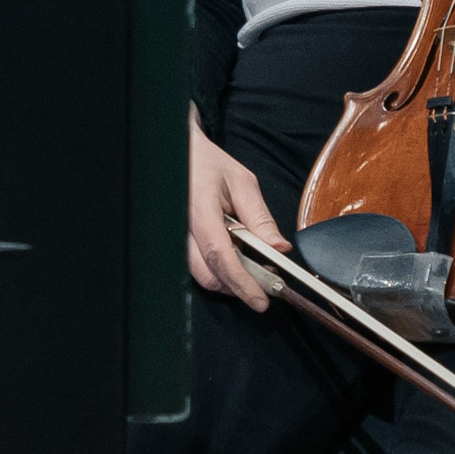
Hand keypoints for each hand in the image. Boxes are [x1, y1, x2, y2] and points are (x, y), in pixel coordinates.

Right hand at [188, 112, 286, 310]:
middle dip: (239, 286)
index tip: (261, 300)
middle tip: (266, 283)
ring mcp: (174, 237)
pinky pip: (197, 267)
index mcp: (199, 209)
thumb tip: (279, 249)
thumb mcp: (242, 183)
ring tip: (252, 265)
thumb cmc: (209, 164)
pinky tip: (233, 256)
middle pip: (209, 274)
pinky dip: (219, 270)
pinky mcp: (176, 243)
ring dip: (229, 279)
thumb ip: (260, 217)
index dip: (241, 282)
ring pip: (202, 275)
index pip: (220, 255)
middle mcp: (181, 227)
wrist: (181, 154)